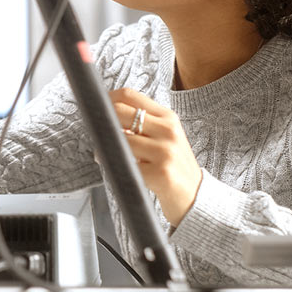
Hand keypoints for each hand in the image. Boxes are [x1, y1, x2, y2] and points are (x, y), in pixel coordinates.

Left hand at [109, 88, 202, 226]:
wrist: (195, 196)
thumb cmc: (173, 165)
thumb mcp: (165, 137)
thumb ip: (142, 123)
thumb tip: (106, 115)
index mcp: (168, 117)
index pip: (130, 95)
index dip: (107, 99)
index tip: (97, 108)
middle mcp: (168, 130)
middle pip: (121, 112)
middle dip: (103, 121)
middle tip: (96, 131)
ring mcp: (165, 151)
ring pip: (121, 139)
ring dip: (104, 146)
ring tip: (104, 153)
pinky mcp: (160, 173)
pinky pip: (125, 164)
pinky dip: (113, 165)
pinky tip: (115, 168)